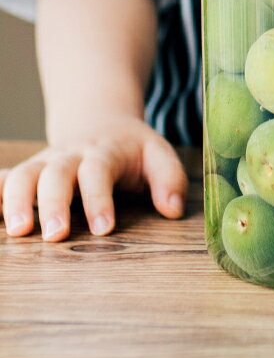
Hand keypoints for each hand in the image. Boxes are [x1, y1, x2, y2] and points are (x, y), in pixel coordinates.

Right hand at [0, 116, 187, 241]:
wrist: (100, 121)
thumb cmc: (132, 148)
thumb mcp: (158, 154)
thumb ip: (169, 179)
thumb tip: (172, 210)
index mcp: (103, 152)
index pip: (99, 172)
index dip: (99, 199)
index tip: (103, 229)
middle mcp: (70, 157)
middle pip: (56, 174)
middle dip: (54, 204)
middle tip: (56, 236)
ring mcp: (45, 163)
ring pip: (24, 175)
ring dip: (17, 200)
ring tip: (18, 231)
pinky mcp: (29, 172)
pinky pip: (5, 179)